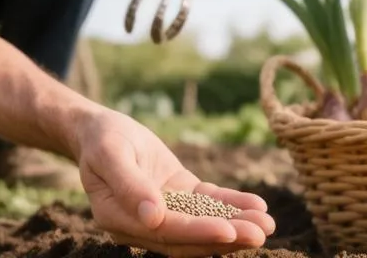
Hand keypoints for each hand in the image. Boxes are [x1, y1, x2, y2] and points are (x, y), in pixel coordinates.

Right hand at [76, 108, 275, 256]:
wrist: (100, 129)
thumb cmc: (101, 139)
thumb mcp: (109, 154)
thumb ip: (128, 185)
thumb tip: (152, 216)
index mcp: (120, 219)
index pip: (165, 232)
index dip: (197, 233)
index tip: (228, 232)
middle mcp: (143, 224)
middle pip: (189, 237)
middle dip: (226, 237)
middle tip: (260, 233)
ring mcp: (163, 211)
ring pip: (203, 224)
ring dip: (235, 226)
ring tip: (267, 224)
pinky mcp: (178, 196)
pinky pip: (207, 204)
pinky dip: (232, 205)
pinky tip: (257, 205)